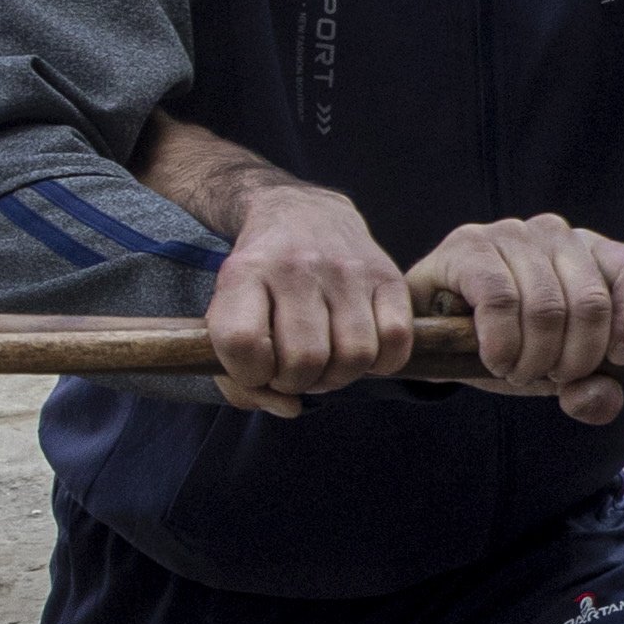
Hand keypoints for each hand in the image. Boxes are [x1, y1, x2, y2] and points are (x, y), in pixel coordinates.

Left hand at [206, 178, 415, 419]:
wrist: (303, 214)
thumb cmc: (261, 281)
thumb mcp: (227, 313)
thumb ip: (239, 377)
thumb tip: (288, 409)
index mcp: (244, 271)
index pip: (242, 343)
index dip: (249, 374)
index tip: (256, 367)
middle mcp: (297, 265)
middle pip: (303, 360)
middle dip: (297, 382)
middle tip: (294, 369)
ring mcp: (346, 269)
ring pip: (353, 356)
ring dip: (338, 376)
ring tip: (327, 361)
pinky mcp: (387, 275)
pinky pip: (396, 341)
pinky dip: (382, 362)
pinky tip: (363, 351)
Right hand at [408, 212, 623, 422]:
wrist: (432, 331)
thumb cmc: (508, 344)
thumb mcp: (557, 374)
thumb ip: (591, 393)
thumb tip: (597, 396)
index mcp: (590, 253)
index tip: (616, 361)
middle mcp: (556, 233)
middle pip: (591, 302)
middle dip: (574, 359)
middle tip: (547, 377)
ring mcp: (512, 234)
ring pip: (546, 306)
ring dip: (532, 359)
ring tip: (515, 371)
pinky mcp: (468, 246)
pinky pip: (500, 299)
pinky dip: (502, 344)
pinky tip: (495, 360)